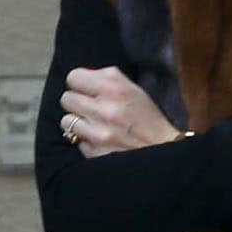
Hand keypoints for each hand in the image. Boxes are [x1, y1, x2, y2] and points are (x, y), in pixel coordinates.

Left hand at [61, 66, 175, 156]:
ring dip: (78, 123)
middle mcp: (105, 109)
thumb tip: (82, 78)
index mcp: (115, 88)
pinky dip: (86, 141)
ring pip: (67, 121)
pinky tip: (100, 141)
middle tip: (88, 109)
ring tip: (92, 126)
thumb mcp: (134, 90)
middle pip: (66, 99)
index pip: (73, 77)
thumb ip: (107, 78)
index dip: (79, 84)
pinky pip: (77, 141)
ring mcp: (99, 133)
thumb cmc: (148, 120)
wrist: (165, 153)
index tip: (85, 91)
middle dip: (76, 104)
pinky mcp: (96, 152)